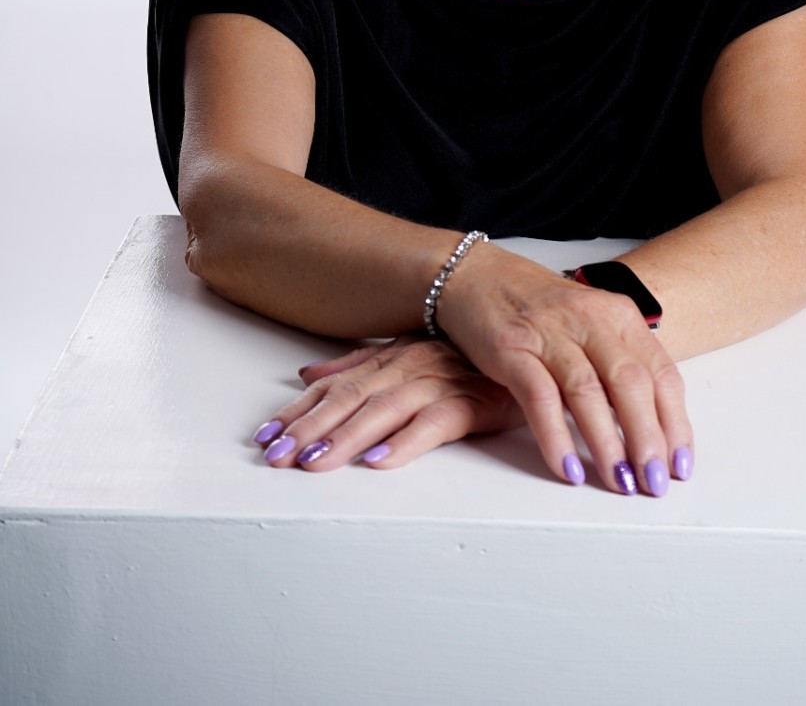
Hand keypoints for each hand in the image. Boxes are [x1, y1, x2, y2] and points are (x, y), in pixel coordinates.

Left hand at [252, 335, 525, 471]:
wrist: (533, 352)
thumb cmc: (470, 359)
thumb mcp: (409, 356)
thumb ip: (358, 366)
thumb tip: (306, 374)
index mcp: (391, 358)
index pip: (335, 386)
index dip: (297, 411)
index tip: (263, 437)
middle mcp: (410, 366)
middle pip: (352, 399)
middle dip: (310, 429)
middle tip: (276, 457)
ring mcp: (441, 382)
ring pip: (385, 411)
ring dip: (346, 439)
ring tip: (315, 463)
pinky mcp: (474, 402)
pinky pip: (436, 423)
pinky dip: (407, 442)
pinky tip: (380, 461)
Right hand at [435, 245, 692, 496]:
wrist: (476, 275)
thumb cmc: (539, 309)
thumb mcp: (591, 327)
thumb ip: (620, 366)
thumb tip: (653, 430)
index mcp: (619, 316)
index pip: (662, 374)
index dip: (675, 423)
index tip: (679, 464)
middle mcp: (590, 320)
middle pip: (631, 384)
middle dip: (647, 439)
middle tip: (653, 483)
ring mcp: (549, 332)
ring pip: (588, 392)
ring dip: (607, 444)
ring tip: (620, 483)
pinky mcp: (512, 347)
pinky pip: (539, 397)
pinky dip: (556, 436)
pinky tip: (567, 467)